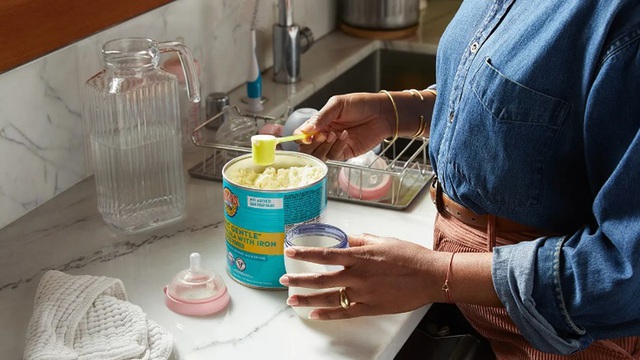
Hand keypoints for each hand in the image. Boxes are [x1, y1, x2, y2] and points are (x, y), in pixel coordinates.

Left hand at [279, 233, 450, 319]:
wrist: (430, 277)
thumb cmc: (410, 257)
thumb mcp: (384, 241)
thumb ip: (362, 240)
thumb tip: (347, 239)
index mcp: (360, 257)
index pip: (325, 254)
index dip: (305, 253)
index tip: (290, 252)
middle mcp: (358, 276)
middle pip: (321, 278)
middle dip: (299, 279)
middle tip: (284, 279)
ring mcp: (363, 294)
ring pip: (328, 297)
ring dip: (307, 298)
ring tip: (291, 299)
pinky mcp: (370, 307)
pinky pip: (344, 312)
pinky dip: (328, 314)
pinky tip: (314, 313)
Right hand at [294, 93, 394, 160]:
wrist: (382, 113)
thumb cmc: (361, 104)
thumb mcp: (338, 105)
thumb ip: (321, 117)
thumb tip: (306, 129)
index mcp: (320, 122)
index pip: (302, 134)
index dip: (301, 137)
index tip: (306, 136)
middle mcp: (324, 135)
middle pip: (307, 149)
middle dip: (311, 145)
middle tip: (321, 135)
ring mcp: (333, 145)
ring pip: (319, 155)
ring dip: (324, 146)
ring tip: (334, 134)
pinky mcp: (345, 152)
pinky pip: (334, 155)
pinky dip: (337, 147)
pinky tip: (345, 136)